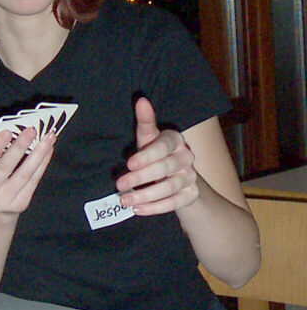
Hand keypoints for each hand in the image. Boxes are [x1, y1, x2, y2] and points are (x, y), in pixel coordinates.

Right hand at [0, 126, 55, 213]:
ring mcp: (3, 200)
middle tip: (31, 130)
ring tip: (48, 138)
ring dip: (38, 153)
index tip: (7, 132)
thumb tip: (17, 130)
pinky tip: (48, 149)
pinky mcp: (19, 204)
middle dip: (20, 147)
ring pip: (24, 174)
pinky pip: (34, 180)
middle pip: (5, 168)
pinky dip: (43, 163)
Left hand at [116, 97, 198, 214]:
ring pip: (170, 187)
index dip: (147, 156)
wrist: (178, 175)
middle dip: (141, 177)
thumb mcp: (149, 137)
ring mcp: (190, 177)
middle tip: (120, 184)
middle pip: (165, 168)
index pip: (163, 147)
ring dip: (146, 196)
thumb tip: (141, 100)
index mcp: (176, 140)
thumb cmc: (156, 152)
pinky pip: (175, 203)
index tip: (128, 163)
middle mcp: (187, 157)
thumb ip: (145, 121)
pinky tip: (138, 209)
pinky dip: (156, 208)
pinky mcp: (191, 194)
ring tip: (124, 200)